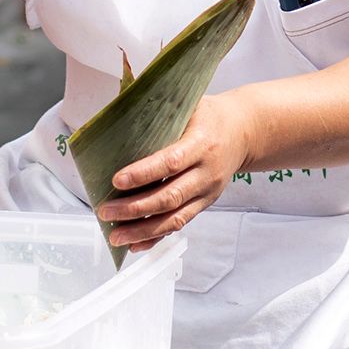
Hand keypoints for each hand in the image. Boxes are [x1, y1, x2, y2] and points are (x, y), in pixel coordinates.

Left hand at [100, 89, 257, 246]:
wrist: (243, 132)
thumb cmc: (208, 116)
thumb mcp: (189, 105)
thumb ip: (159, 110)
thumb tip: (117, 115)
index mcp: (202, 143)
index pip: (171, 162)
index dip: (144, 173)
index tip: (117, 181)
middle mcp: (207, 172)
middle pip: (170, 196)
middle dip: (135, 208)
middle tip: (106, 211)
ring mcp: (207, 192)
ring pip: (174, 218)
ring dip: (143, 230)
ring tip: (116, 235)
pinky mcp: (204, 204)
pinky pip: (180, 225)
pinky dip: (156, 237)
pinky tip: (135, 244)